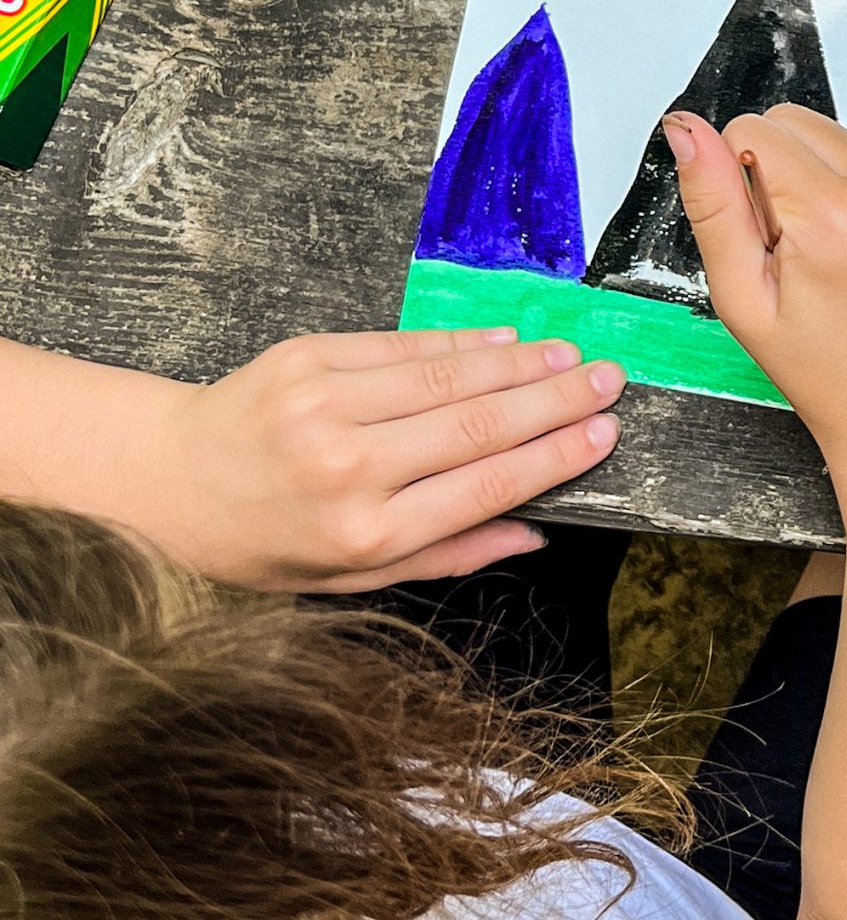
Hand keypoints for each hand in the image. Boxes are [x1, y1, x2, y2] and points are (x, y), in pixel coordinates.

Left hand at [137, 328, 625, 591]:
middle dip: (554, 400)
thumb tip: (532, 533)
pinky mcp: (306, 359)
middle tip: (607, 381)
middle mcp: (347, 469)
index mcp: (364, 534)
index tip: (602, 435)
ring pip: (446, 377)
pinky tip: (503, 339)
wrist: (166, 482)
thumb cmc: (261, 542)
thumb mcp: (350, 579)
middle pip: (476, 425)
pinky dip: (460, 342)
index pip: (483, 486)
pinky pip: (402, 345)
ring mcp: (324, 407)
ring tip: (568, 355)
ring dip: (518, 363)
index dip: (552, 457)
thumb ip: (444, 555)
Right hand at [665, 105, 846, 488]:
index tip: (773, 244)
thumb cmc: (832, 374)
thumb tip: (686, 129)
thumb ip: (712, 205)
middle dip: (784, 178)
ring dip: (830, 183)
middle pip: (797, 123)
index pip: (751, 130)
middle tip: (805, 254)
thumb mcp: (745, 300)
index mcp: (835, 214)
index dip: (743, 186)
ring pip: (841, 138)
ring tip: (845, 257)